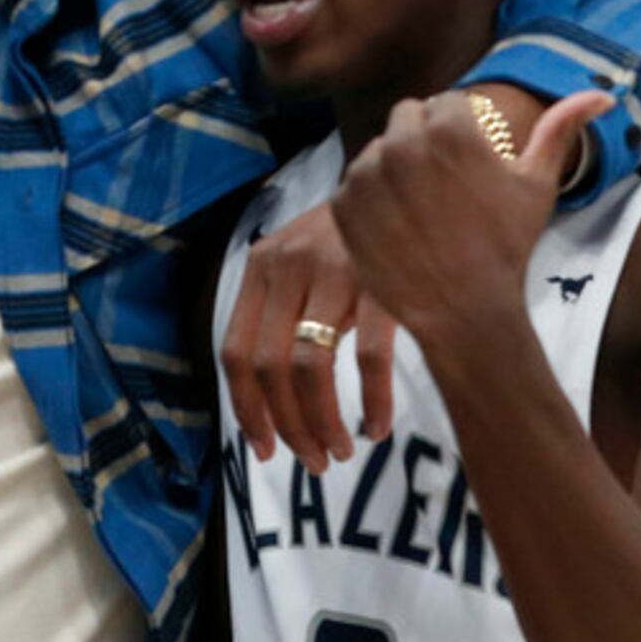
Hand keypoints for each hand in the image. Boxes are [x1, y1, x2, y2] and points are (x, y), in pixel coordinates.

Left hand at [221, 200, 399, 471]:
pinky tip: (377, 426)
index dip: (246, 410)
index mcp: (261, 269)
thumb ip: (278, 313)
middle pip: (270, 368)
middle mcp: (290, 269)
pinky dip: (372, 402)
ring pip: (312, 368)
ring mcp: (336, 274)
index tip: (264, 449)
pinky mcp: (382, 283)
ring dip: (323, 422)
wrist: (406, 181)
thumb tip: (267, 400)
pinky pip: (369, 358)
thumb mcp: (300, 263)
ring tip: (339, 450)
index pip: (235, 354)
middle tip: (311, 460)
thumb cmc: (349, 239)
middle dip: (287, 426)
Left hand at [332, 90, 611, 350]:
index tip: (469, 168)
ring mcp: (367, 174)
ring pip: (378, 149)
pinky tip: (398, 226)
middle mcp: (403, 142)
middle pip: (407, 117)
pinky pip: (353, 184)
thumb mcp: (537, 186)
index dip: (461, 133)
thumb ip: (561, 130)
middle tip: (443, 186)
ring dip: (394, 168)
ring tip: (422, 209)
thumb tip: (604, 92)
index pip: (446, 103)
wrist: (464, 312)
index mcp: (451, 127)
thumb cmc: (506, 248)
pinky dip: (370, 200)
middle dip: (423, 140)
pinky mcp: (343, 205)